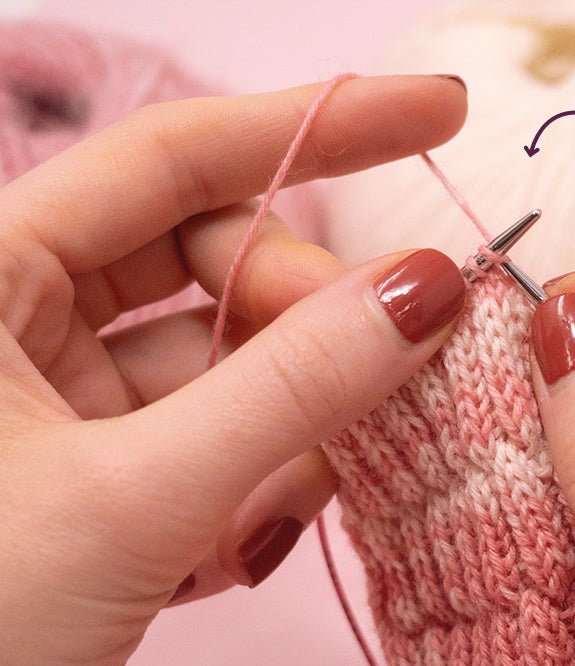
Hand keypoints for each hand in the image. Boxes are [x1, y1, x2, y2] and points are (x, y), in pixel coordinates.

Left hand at [0, 75, 467, 665]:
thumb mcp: (136, 499)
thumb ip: (292, 389)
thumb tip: (429, 292)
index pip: (178, 158)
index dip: (317, 126)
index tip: (441, 113)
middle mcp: (25, 325)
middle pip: (218, 270)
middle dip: (308, 322)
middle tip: (385, 378)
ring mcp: (71, 411)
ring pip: (230, 372)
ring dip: (292, 426)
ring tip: (303, 498)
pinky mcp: (106, 486)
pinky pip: (217, 448)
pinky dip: (255, 489)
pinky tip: (242, 552)